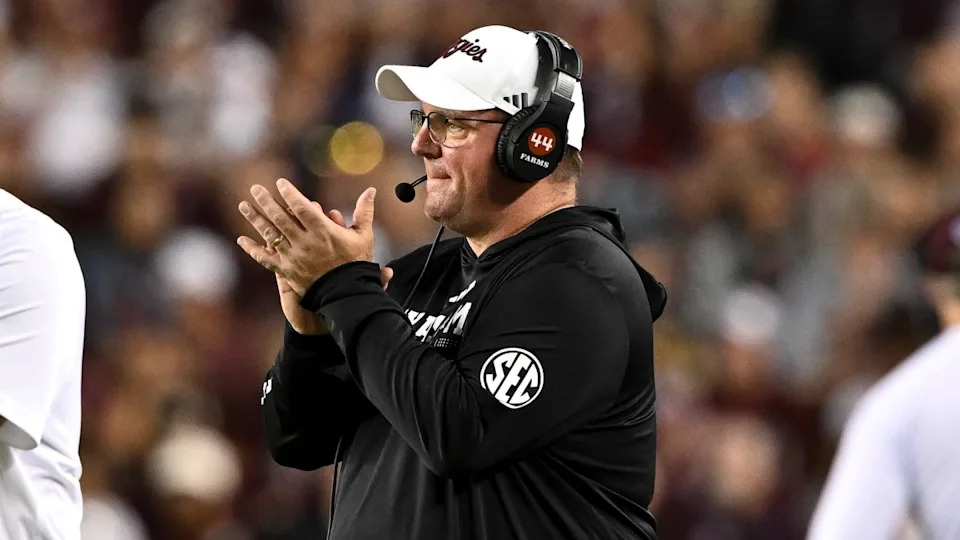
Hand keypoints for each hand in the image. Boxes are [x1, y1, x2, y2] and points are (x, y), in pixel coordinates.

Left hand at [236, 178, 377, 294]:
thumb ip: (365, 211)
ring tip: (243, 205)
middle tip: (255, 188)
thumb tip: (372, 190)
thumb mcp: (364, 236)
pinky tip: (241, 240)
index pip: (302, 207)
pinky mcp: (287, 271)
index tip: (280, 182)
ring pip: (270, 234)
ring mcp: (294, 257)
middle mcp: (305, 242)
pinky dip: (253, 249)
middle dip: (266, 201)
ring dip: (255, 219)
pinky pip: (266, 259)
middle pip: (281, 217)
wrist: (347, 294)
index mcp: (323, 231)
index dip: (290, 193)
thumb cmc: (356, 264)